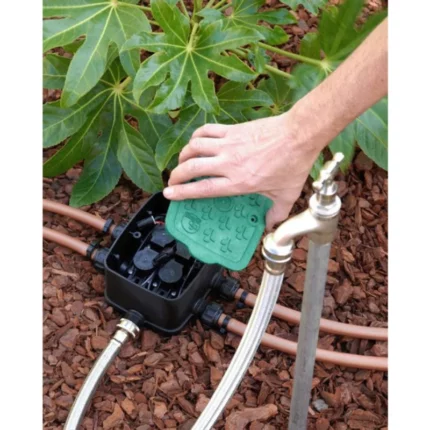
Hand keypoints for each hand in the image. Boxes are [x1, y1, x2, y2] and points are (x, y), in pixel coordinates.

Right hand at [163, 112, 320, 229]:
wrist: (298, 134)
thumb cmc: (293, 164)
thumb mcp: (286, 195)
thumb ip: (276, 214)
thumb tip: (269, 226)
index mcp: (239, 182)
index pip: (203, 188)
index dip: (182, 192)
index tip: (169, 194)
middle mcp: (228, 163)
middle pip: (192, 168)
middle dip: (176, 175)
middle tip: (172, 182)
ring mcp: (228, 144)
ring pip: (194, 147)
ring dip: (183, 155)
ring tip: (181, 162)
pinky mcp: (232, 130)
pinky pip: (206, 130)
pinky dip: (196, 136)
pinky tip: (195, 142)